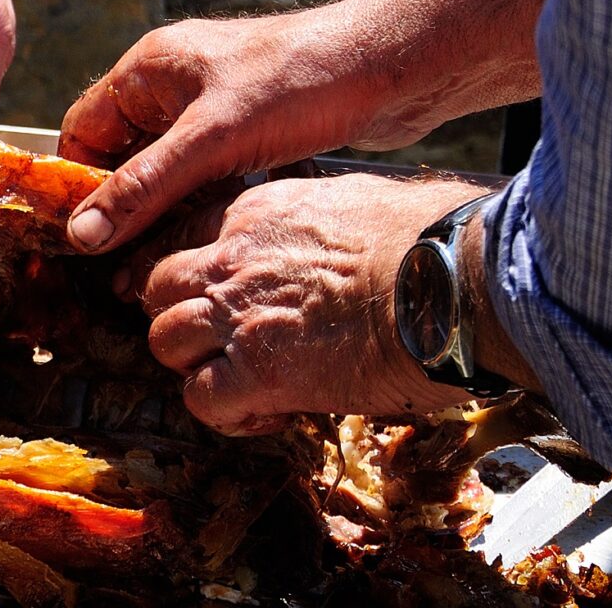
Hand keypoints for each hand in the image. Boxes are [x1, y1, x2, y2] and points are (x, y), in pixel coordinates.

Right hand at [63, 0, 595, 253]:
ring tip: (164, 257)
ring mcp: (214, 103)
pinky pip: (205, 168)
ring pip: (166, 165)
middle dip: (120, 202)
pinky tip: (210, 232)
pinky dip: (201, 198)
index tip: (79, 241)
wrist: (393, 65)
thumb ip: (144, 186)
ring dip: (164, 205)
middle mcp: (175, 81)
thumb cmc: (301, 81)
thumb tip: (81, 234)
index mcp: (150, 67)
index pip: (82, 129)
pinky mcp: (250, 124)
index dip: (75, 183)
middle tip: (122, 263)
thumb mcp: (212, 140)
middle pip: (120, 150)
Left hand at [138, 172, 483, 432]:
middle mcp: (232, 260)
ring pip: (164, 340)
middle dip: (179, 312)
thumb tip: (342, 229)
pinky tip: (261, 413)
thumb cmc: (427, 236)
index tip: (212, 291)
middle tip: (217, 337)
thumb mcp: (356, 197)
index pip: (188, 235)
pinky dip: (223, 413)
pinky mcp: (259, 373)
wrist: (451, 280)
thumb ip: (319, 217)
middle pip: (159, 285)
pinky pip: (201, 399)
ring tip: (237, 378)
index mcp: (257, 212)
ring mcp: (238, 317)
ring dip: (194, 364)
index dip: (194, 269)